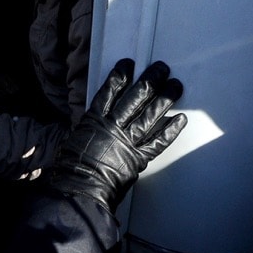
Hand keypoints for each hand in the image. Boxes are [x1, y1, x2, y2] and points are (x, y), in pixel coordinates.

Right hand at [46, 59, 186, 210]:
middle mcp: (113, 126)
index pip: (109, 91)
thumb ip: (87, 131)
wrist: (78, 188)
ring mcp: (127, 141)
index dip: (120, 76)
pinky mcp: (137, 158)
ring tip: (175, 85)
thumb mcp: (74, 141)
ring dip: (165, 98)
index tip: (129, 64)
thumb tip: (89, 128)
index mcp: (94, 120)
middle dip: (150, 80)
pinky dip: (170, 131)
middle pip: (135, 97)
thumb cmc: (71, 169)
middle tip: (161, 68)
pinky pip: (158, 142)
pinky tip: (181, 119)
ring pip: (150, 115)